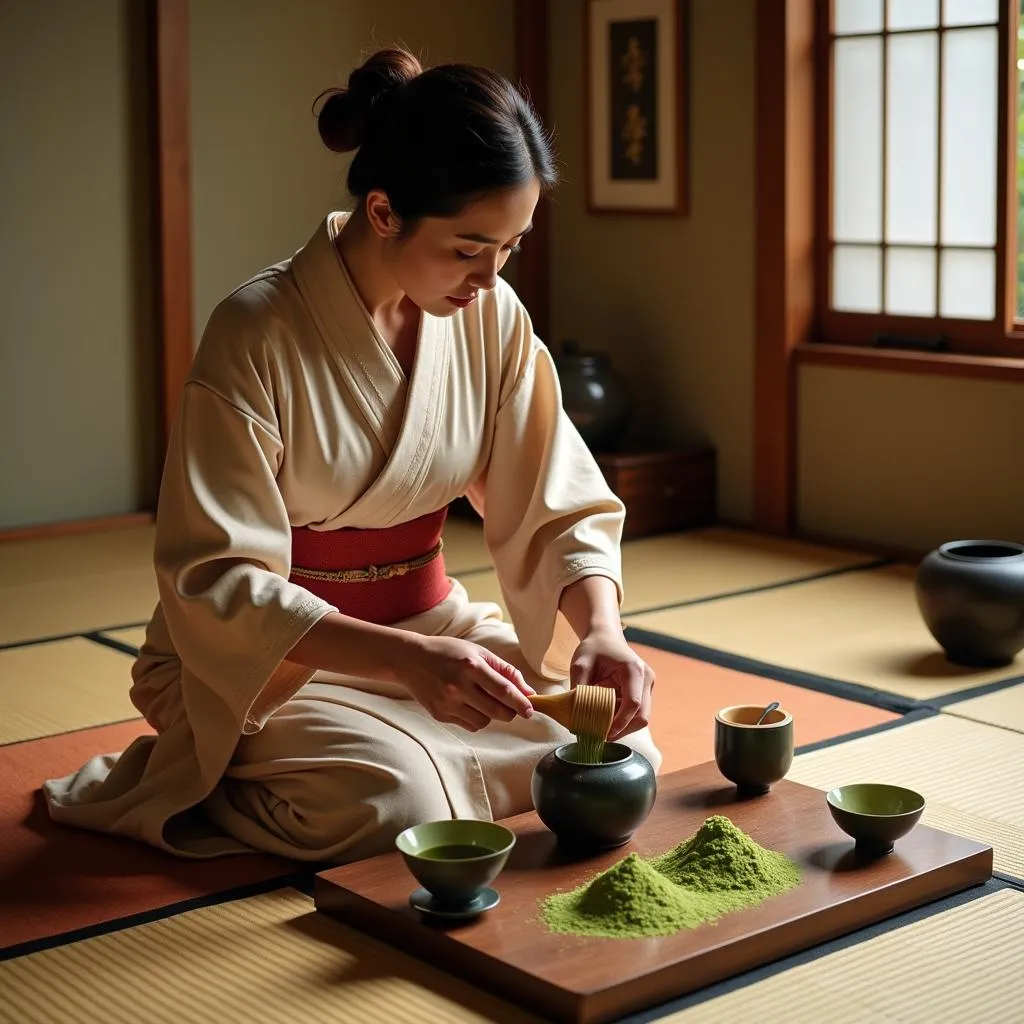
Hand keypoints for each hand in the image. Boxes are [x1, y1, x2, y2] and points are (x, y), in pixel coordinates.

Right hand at [401, 635, 535, 731]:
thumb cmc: (448, 652)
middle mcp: (459, 686)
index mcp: (471, 666)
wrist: (410, 660)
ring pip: (484, 721)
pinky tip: (467, 703)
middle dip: (510, 712)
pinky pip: (469, 725)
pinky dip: (475, 718)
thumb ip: (505, 671)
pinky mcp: (439, 714)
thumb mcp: (478, 652)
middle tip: (511, 707)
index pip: (504, 691)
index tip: (530, 709)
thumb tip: (528, 691)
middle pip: (497, 711)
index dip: (521, 703)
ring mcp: (447, 702)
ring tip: (482, 699)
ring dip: (490, 714)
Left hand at [569, 627, 653, 739]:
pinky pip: (636, 713)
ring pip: (641, 718)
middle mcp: (646, 679)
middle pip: (642, 716)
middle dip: (622, 730)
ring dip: (623, 726)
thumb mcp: (580, 664)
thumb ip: (578, 688)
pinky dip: (622, 720)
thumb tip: (574, 715)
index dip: (621, 722)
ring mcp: (647, 686)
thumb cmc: (593, 648)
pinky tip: (606, 718)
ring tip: (601, 728)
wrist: (605, 637)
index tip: (605, 734)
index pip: (634, 704)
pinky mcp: (643, 692)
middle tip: (601, 736)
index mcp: (634, 670)